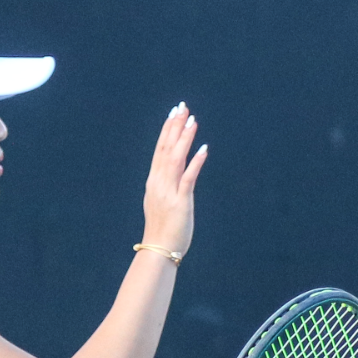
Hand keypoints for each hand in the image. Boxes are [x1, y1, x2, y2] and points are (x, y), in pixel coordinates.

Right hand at [141, 103, 208, 254]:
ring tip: (192, 120)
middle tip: (182, 107)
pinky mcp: (180, 202)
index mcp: (154, 181)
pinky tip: (203, 148)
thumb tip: (171, 172)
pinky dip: (195, 162)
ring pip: (175, 159)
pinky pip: (188, 178)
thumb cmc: (162, 229)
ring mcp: (168, 192)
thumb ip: (165, 185)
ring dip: (184, 139)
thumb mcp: (160, 202)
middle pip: (166, 148)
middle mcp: (159, 183)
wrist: (159, 250)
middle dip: (174, 126)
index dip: (167, 130)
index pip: (159, 149)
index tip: (173, 113)